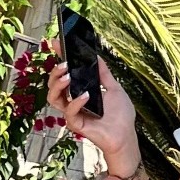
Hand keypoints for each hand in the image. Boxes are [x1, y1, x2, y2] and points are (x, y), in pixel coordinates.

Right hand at [47, 46, 138, 174]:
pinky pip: (69, 112)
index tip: (56, 43)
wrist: (126, 135)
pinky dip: (76, 102)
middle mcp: (72, 101)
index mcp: (79, 91)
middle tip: (64, 63)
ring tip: (67, 76)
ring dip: (57, 84)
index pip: (64, 74)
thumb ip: (103, 73)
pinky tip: (86, 95)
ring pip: (53, 98)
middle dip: (55, 72)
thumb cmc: (120, 115)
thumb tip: (96, 56)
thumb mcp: (113, 87)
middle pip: (53, 85)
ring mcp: (72, 113)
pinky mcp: (76, 124)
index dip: (58, 58)